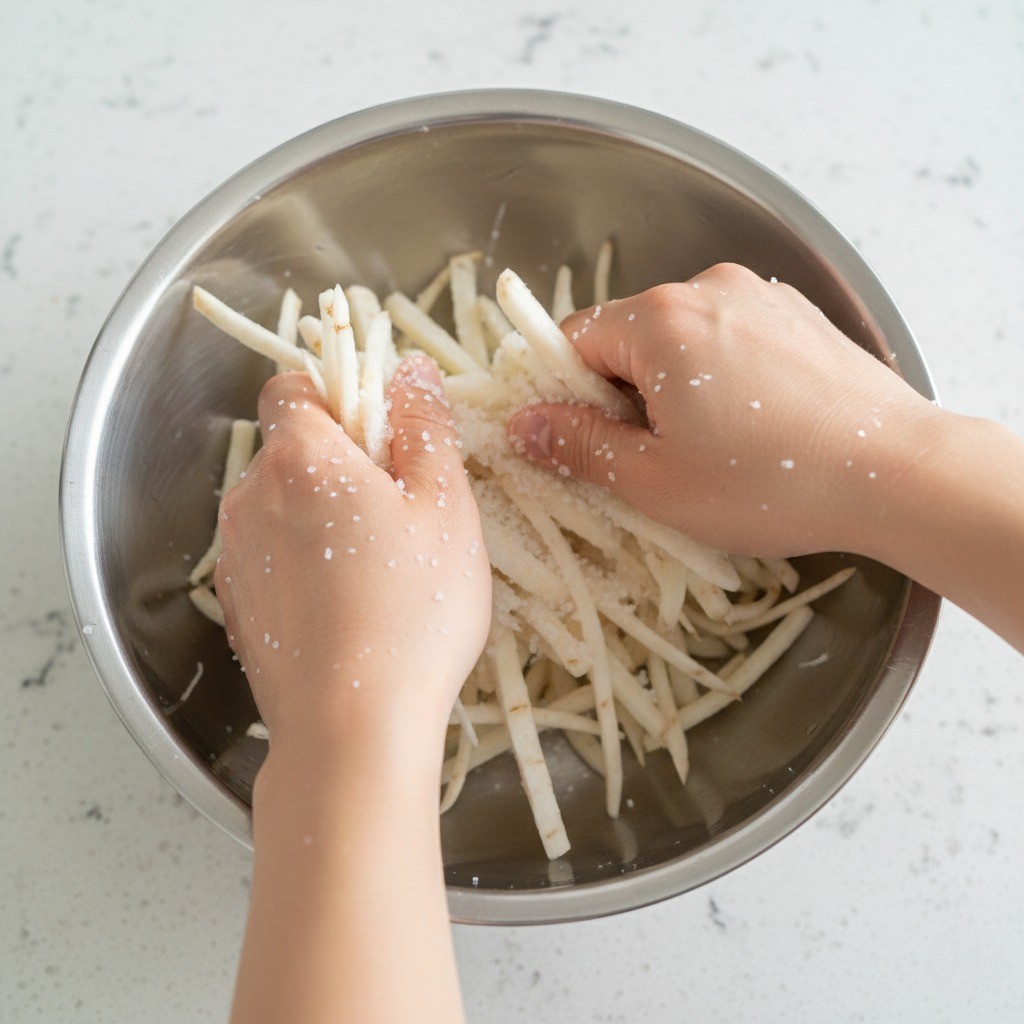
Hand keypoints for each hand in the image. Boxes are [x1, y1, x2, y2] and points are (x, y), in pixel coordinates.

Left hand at [214, 355, 490, 753]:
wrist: (350, 730)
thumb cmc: (411, 614)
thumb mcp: (444, 507)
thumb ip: (425, 427)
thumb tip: (412, 371)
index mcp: (302, 458)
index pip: (292, 386)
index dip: (336, 394)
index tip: (382, 429)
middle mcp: (252, 498)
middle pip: (290, 448)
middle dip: (340, 461)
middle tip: (400, 507)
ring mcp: (238, 557)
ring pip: (281, 506)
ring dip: (322, 515)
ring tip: (380, 566)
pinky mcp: (239, 608)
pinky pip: (272, 559)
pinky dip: (304, 563)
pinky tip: (349, 606)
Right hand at [508, 263, 938, 558]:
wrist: (899, 473)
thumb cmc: (770, 483)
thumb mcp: (655, 480)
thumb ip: (579, 446)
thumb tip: (522, 426)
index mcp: (659, 320)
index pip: (572, 340)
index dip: (564, 394)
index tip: (581, 441)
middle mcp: (707, 288)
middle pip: (627, 336)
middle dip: (624, 395)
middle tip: (653, 459)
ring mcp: (760, 296)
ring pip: (681, 339)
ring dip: (673, 388)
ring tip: (713, 448)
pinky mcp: (799, 315)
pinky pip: (731, 338)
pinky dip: (721, 376)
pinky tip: (753, 426)